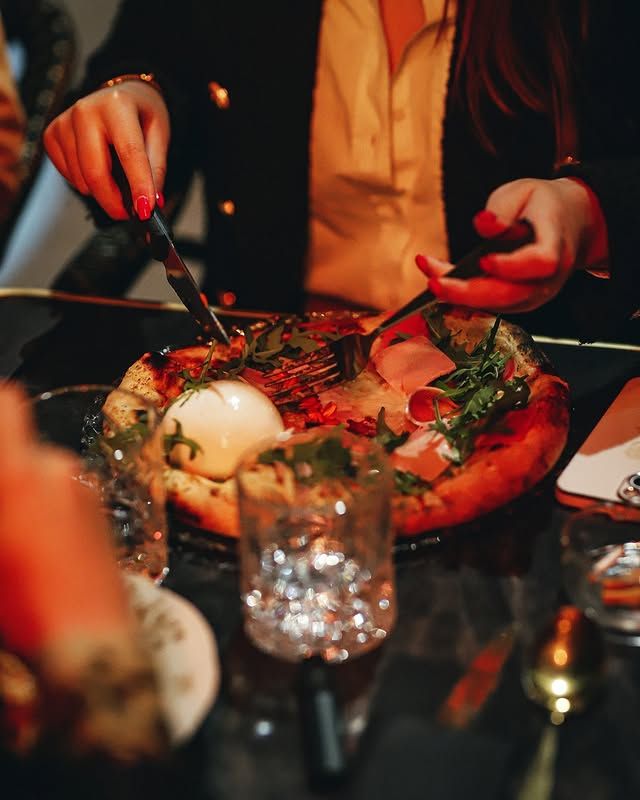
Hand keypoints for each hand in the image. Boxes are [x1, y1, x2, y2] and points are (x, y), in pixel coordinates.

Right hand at [0, 384, 130, 656]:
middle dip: (4, 472)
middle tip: (2, 517)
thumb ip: (0, 500)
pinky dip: (44, 507)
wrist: (91, 639)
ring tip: (11, 538)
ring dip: (21, 492)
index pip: (8, 405)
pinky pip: (63, 493)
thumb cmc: (23, 605)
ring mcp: (85, 490)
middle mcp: (58, 470)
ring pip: (41, 474)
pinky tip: (36, 548)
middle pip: (20, 450)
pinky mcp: (102, 513)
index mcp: (20, 473)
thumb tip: (6, 489)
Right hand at [44, 81, 169, 220]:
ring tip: (118, 181)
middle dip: (114, 202)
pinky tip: (99, 169)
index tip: (145, 210)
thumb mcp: (159, 135)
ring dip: (102, 193)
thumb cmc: (140, 114)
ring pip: (82, 181)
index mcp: (117, 105)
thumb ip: (156, 169)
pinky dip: (87, 184)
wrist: (119, 96)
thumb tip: (153, 202)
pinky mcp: (52, 136)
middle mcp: (85, 111)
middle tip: (131, 212)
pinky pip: (70, 177)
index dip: (138, 185)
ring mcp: (64, 123)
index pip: (128, 152)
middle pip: (96, 172)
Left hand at [416, 178, 607, 312]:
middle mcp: (548, 278)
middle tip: (435, 283)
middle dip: (469, 293)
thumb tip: (484, 224)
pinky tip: (438, 279)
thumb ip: (503, 208)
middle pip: (511, 294)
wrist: (568, 224)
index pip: (541, 262)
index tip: (484, 260)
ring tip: (431, 279)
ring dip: (459, 296)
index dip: (513, 265)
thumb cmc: (542, 206)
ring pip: (496, 305)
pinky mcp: (517, 302)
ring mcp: (534, 295)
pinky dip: (461, 296)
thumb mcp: (524, 191)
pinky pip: (489, 304)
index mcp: (557, 245)